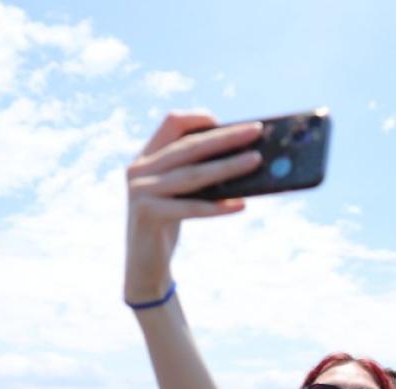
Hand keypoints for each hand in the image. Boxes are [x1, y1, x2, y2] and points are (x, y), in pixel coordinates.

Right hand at [124, 113, 263, 303]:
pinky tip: (241, 204)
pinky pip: (190, 208)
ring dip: (228, 167)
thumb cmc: (171, 222)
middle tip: (256, 131)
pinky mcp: (147, 214)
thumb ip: (198, 172)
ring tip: (256, 162)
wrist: (144, 264)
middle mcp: (139, 169)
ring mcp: (140, 191)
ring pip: (193, 175)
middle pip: (189, 146)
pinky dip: (218, 207)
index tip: (226, 121)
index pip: (171, 123)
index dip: (199, 118)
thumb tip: (247, 158)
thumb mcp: (180, 193)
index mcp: (147, 156)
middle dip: (225, 138)